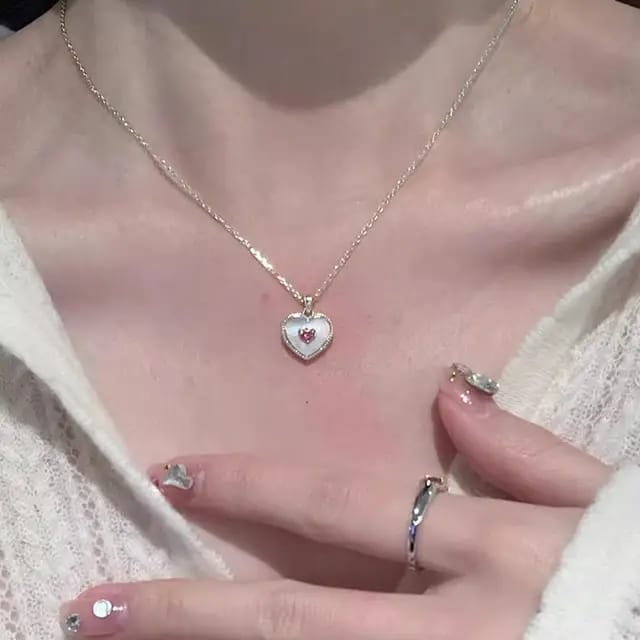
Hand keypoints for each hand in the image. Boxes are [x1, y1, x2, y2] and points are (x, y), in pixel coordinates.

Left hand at [61, 367, 610, 638]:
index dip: (254, 486)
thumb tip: (449, 390)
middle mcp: (463, 629)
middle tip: (91, 605)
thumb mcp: (605, 501)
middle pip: (298, 620)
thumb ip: (526, 451)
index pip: (344, 504)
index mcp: (497, 552)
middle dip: (189, 613)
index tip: (175, 474)